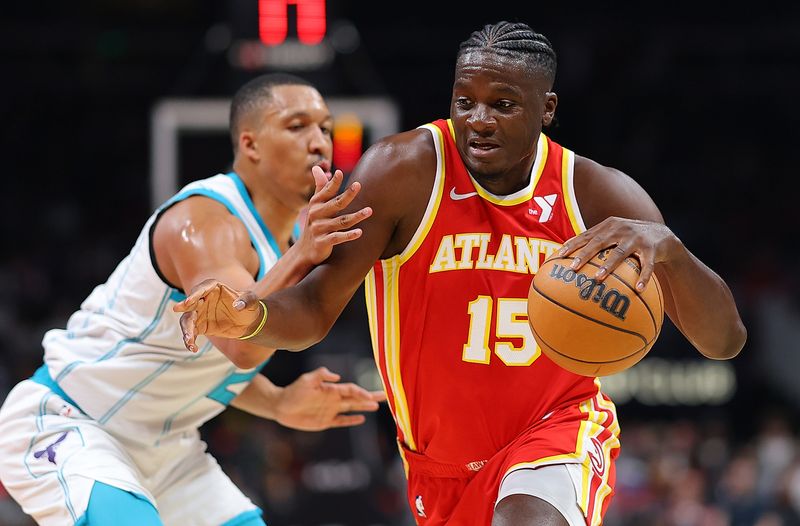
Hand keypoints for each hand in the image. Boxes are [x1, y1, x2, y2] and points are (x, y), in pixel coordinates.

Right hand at [175, 279, 257, 350]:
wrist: (249, 322)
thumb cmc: (250, 306)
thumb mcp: (252, 301)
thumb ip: (246, 301)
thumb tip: (237, 306)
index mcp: (214, 288)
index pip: (203, 288)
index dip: (195, 294)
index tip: (189, 301)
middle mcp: (204, 299)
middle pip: (190, 303)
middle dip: (184, 307)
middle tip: (178, 310)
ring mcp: (200, 313)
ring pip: (187, 320)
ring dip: (186, 329)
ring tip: (189, 340)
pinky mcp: (200, 326)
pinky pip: (191, 333)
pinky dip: (190, 341)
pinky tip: (193, 348)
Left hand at [275, 367, 386, 430]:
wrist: (281, 406)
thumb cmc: (294, 391)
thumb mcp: (306, 380)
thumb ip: (320, 375)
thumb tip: (337, 376)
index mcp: (331, 389)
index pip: (350, 390)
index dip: (360, 392)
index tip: (370, 395)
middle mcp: (334, 399)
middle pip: (355, 398)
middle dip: (370, 397)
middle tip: (385, 396)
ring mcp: (331, 410)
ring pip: (351, 408)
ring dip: (363, 407)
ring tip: (377, 407)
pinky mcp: (325, 421)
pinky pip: (341, 421)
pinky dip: (351, 420)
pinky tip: (361, 419)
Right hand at [298, 166, 371, 265]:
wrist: (304, 251)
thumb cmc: (315, 223)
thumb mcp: (315, 205)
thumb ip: (320, 187)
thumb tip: (317, 166)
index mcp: (315, 204)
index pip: (326, 191)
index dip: (332, 183)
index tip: (339, 172)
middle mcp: (316, 215)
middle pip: (336, 204)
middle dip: (347, 194)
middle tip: (358, 185)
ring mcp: (319, 229)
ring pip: (341, 222)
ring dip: (356, 216)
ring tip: (369, 211)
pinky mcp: (322, 242)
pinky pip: (337, 238)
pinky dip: (349, 235)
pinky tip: (360, 232)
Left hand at [555, 216, 679, 290]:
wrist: (663, 236)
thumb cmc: (630, 239)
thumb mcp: (614, 235)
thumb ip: (596, 242)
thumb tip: (570, 258)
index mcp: (608, 226)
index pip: (587, 235)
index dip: (573, 245)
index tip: (560, 256)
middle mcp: (621, 229)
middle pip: (599, 242)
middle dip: (585, 255)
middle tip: (573, 268)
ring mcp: (636, 238)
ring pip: (620, 253)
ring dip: (608, 266)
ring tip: (598, 278)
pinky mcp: (652, 249)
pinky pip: (647, 265)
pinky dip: (643, 277)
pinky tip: (638, 289)